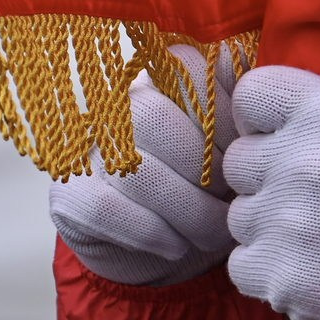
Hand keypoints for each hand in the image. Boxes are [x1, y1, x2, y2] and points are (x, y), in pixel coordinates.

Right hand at [48, 45, 239, 286]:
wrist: (179, 250)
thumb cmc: (222, 192)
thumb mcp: (244, 154)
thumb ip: (247, 119)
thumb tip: (251, 93)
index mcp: (167, 80)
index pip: (188, 69)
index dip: (227, 118)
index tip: (249, 155)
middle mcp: (118, 103)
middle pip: (155, 118)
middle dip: (208, 171)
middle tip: (234, 202)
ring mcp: (87, 148)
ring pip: (134, 167)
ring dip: (187, 210)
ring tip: (213, 233)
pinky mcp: (68, 194)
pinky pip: (104, 207)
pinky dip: (151, 232)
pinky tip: (176, 246)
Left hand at [223, 65, 319, 319]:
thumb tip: (281, 105)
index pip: (254, 93)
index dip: (264, 118)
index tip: (283, 137)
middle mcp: (304, 160)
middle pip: (239, 159)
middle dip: (268, 177)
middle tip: (315, 198)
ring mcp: (285, 221)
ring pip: (240, 215)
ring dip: (271, 226)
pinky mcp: (275, 274)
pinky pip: (243, 263)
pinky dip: (271, 269)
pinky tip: (314, 268)